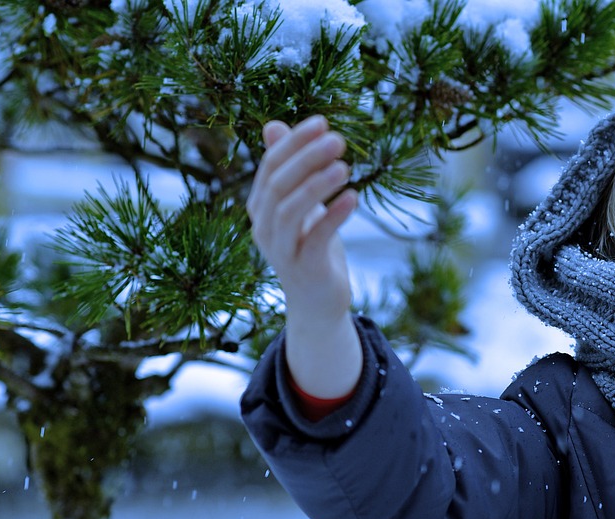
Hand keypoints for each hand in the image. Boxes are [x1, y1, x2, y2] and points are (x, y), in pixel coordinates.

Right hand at [247, 115, 356, 324]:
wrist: (318, 302)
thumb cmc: (311, 246)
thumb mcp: (301, 204)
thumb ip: (287, 167)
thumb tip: (273, 124)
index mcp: (260, 207)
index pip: (270, 167)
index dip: (294, 143)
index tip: (322, 121)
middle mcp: (264, 228)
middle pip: (278, 185)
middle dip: (307, 158)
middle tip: (337, 139)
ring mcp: (282, 250)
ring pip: (290, 211)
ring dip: (318, 185)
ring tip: (345, 167)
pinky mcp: (305, 269)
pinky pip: (316, 238)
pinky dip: (334, 216)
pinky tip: (354, 198)